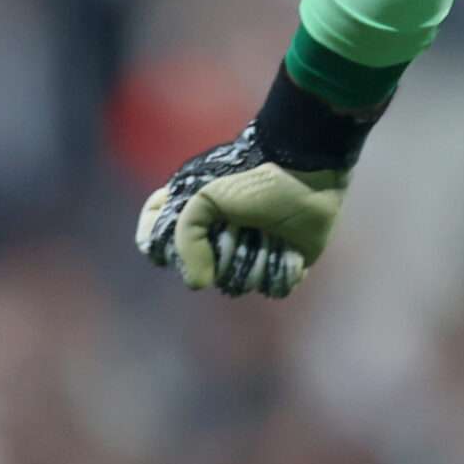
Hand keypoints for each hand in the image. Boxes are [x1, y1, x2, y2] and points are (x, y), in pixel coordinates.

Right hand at [134, 123, 348, 297]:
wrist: (308, 174)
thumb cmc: (254, 179)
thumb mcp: (205, 196)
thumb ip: (185, 238)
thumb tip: (198, 284)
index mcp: (193, 218)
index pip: (155, 244)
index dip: (162, 249)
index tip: (181, 238)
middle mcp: (217, 241)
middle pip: (200, 275)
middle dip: (223, 254)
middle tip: (240, 227)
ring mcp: (249, 255)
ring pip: (239, 286)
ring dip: (256, 261)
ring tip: (270, 234)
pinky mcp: (281, 264)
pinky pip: (273, 289)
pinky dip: (281, 272)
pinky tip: (288, 249)